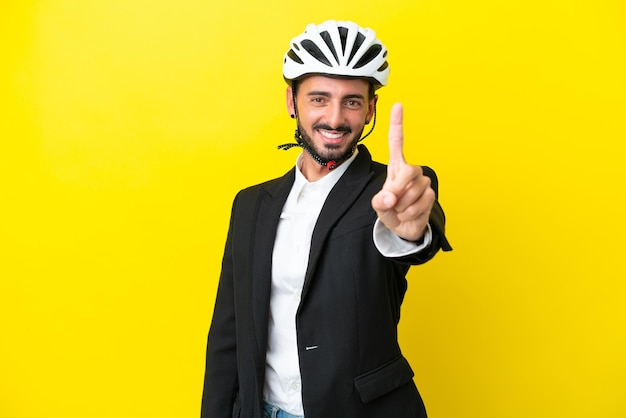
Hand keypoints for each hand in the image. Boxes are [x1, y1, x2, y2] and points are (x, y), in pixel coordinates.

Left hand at [371, 103, 434, 241]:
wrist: (403, 227)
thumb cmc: (390, 211)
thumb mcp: (379, 206)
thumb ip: (380, 201)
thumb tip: (390, 197)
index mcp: (396, 167)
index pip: (396, 142)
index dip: (397, 124)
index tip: (398, 105)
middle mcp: (410, 171)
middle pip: (408, 171)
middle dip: (398, 188)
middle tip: (392, 202)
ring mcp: (422, 182)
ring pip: (414, 190)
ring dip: (403, 205)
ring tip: (400, 209)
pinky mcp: (431, 194)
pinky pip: (422, 201)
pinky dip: (411, 212)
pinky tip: (409, 213)